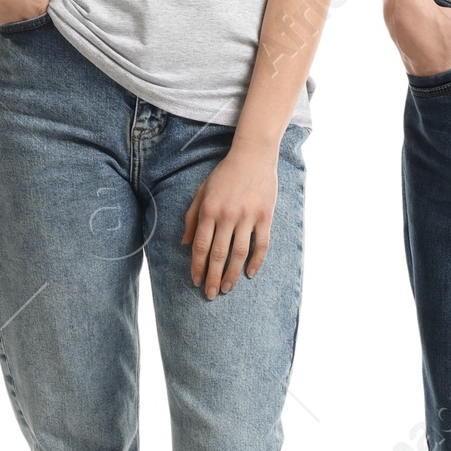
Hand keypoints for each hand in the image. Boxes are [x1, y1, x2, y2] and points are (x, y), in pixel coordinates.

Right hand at [0, 0, 87, 25]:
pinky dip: (27, 19)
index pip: (64, 10)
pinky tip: (23, 7)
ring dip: (40, 17)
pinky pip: (24, 27)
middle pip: (51, 19)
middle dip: (54, 12)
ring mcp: (19, 26)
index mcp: (43, 6)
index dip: (66, 4)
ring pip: (38, 24)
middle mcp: (32, 20)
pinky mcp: (7, 26)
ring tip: (34, 2)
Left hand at [183, 142, 279, 297]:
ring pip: (239, 253)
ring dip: (232, 274)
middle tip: (210, 294)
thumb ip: (192, 217)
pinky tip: (250, 273)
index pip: (201, 246)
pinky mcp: (265, 216)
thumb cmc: (225, 174)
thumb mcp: (202, 191)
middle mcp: (227, 215)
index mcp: (209, 210)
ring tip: (227, 288)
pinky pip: (261, 244)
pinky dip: (256, 261)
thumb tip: (185, 242)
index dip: (198, 266)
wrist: (253, 156)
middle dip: (213, 277)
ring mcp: (247, 217)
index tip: (196, 281)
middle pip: (218, 254)